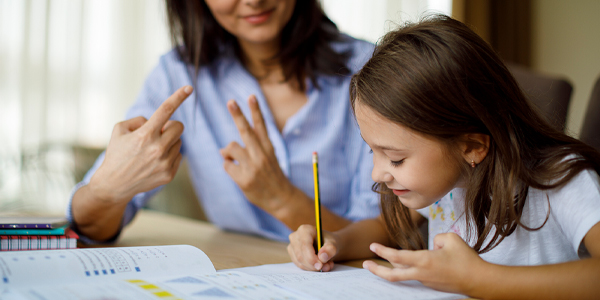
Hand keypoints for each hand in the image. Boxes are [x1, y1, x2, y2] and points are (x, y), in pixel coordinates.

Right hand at [88, 85, 192, 202]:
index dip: (178, 97)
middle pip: (179, 127)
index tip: (189, 87)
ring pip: (178, 142)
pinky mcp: (169, 174)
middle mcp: (157, 148)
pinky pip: (178, 155)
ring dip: (168, 142)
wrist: (114, 184)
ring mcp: (165, 163)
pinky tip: (155, 161)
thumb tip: (156, 122)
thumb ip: (139, 120)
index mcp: (145, 134)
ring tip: (151, 151)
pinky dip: (169, 155)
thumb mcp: (119, 130)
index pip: (165, 110)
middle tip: (159, 132)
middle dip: (171, 126)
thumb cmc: (117, 153)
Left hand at [220, 95, 295, 213]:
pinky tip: (237, 173)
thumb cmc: (271, 175)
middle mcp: (261, 155)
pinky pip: (226, 166)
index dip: (255, 110)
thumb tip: (223, 150)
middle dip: (238, 115)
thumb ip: (249, 149)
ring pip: (230, 148)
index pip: (261, 125)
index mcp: (268, 147)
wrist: (281, 198)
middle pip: (246, 131)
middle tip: (230, 102)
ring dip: (227, 152)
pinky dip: (229, 167)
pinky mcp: (244, 179)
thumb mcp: (267, 157)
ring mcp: (253, 167)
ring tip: (233, 159)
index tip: (251, 96)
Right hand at [288, 224, 338, 271]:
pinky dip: (310, 269)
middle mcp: (295, 236)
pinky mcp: (292, 255)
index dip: (311, 258)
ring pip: (299, 262)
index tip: (320, 266)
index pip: (305, 246)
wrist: (326, 245)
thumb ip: (330, 250)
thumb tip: (322, 257)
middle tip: (326, 267)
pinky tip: (319, 266)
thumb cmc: (329, 242)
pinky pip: (299, 266)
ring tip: (326, 265)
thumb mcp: (334, 244)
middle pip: (301, 256)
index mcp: (305, 230)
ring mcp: (292, 246)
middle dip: (313, 265)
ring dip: (313, 268)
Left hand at [363, 233, 485, 294]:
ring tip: (384, 260)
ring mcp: (426, 281)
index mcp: (424, 261)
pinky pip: (416, 274)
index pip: (397, 256)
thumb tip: (432, 245)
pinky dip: (410, 268)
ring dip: (394, 267)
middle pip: (393, 275)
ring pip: (404, 273)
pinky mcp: (431, 285)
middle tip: (364, 264)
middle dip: (377, 270)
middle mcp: (422, 273)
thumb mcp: (451, 239)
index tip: (372, 246)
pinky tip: (409, 262)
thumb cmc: (466, 259)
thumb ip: (436, 238)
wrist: (479, 280)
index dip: (382, 251)